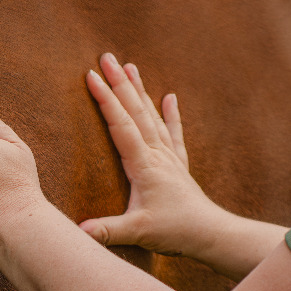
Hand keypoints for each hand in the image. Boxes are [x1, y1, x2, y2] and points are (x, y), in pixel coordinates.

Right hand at [80, 53, 221, 259]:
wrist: (211, 234)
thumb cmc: (176, 231)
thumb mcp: (138, 232)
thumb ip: (108, 230)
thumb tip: (80, 232)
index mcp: (144, 165)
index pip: (121, 124)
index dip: (105, 99)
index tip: (90, 76)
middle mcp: (157, 155)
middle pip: (136, 111)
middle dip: (119, 82)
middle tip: (105, 57)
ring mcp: (169, 158)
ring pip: (152, 116)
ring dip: (140, 91)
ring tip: (130, 66)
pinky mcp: (178, 166)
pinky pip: (173, 134)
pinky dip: (171, 114)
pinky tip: (171, 97)